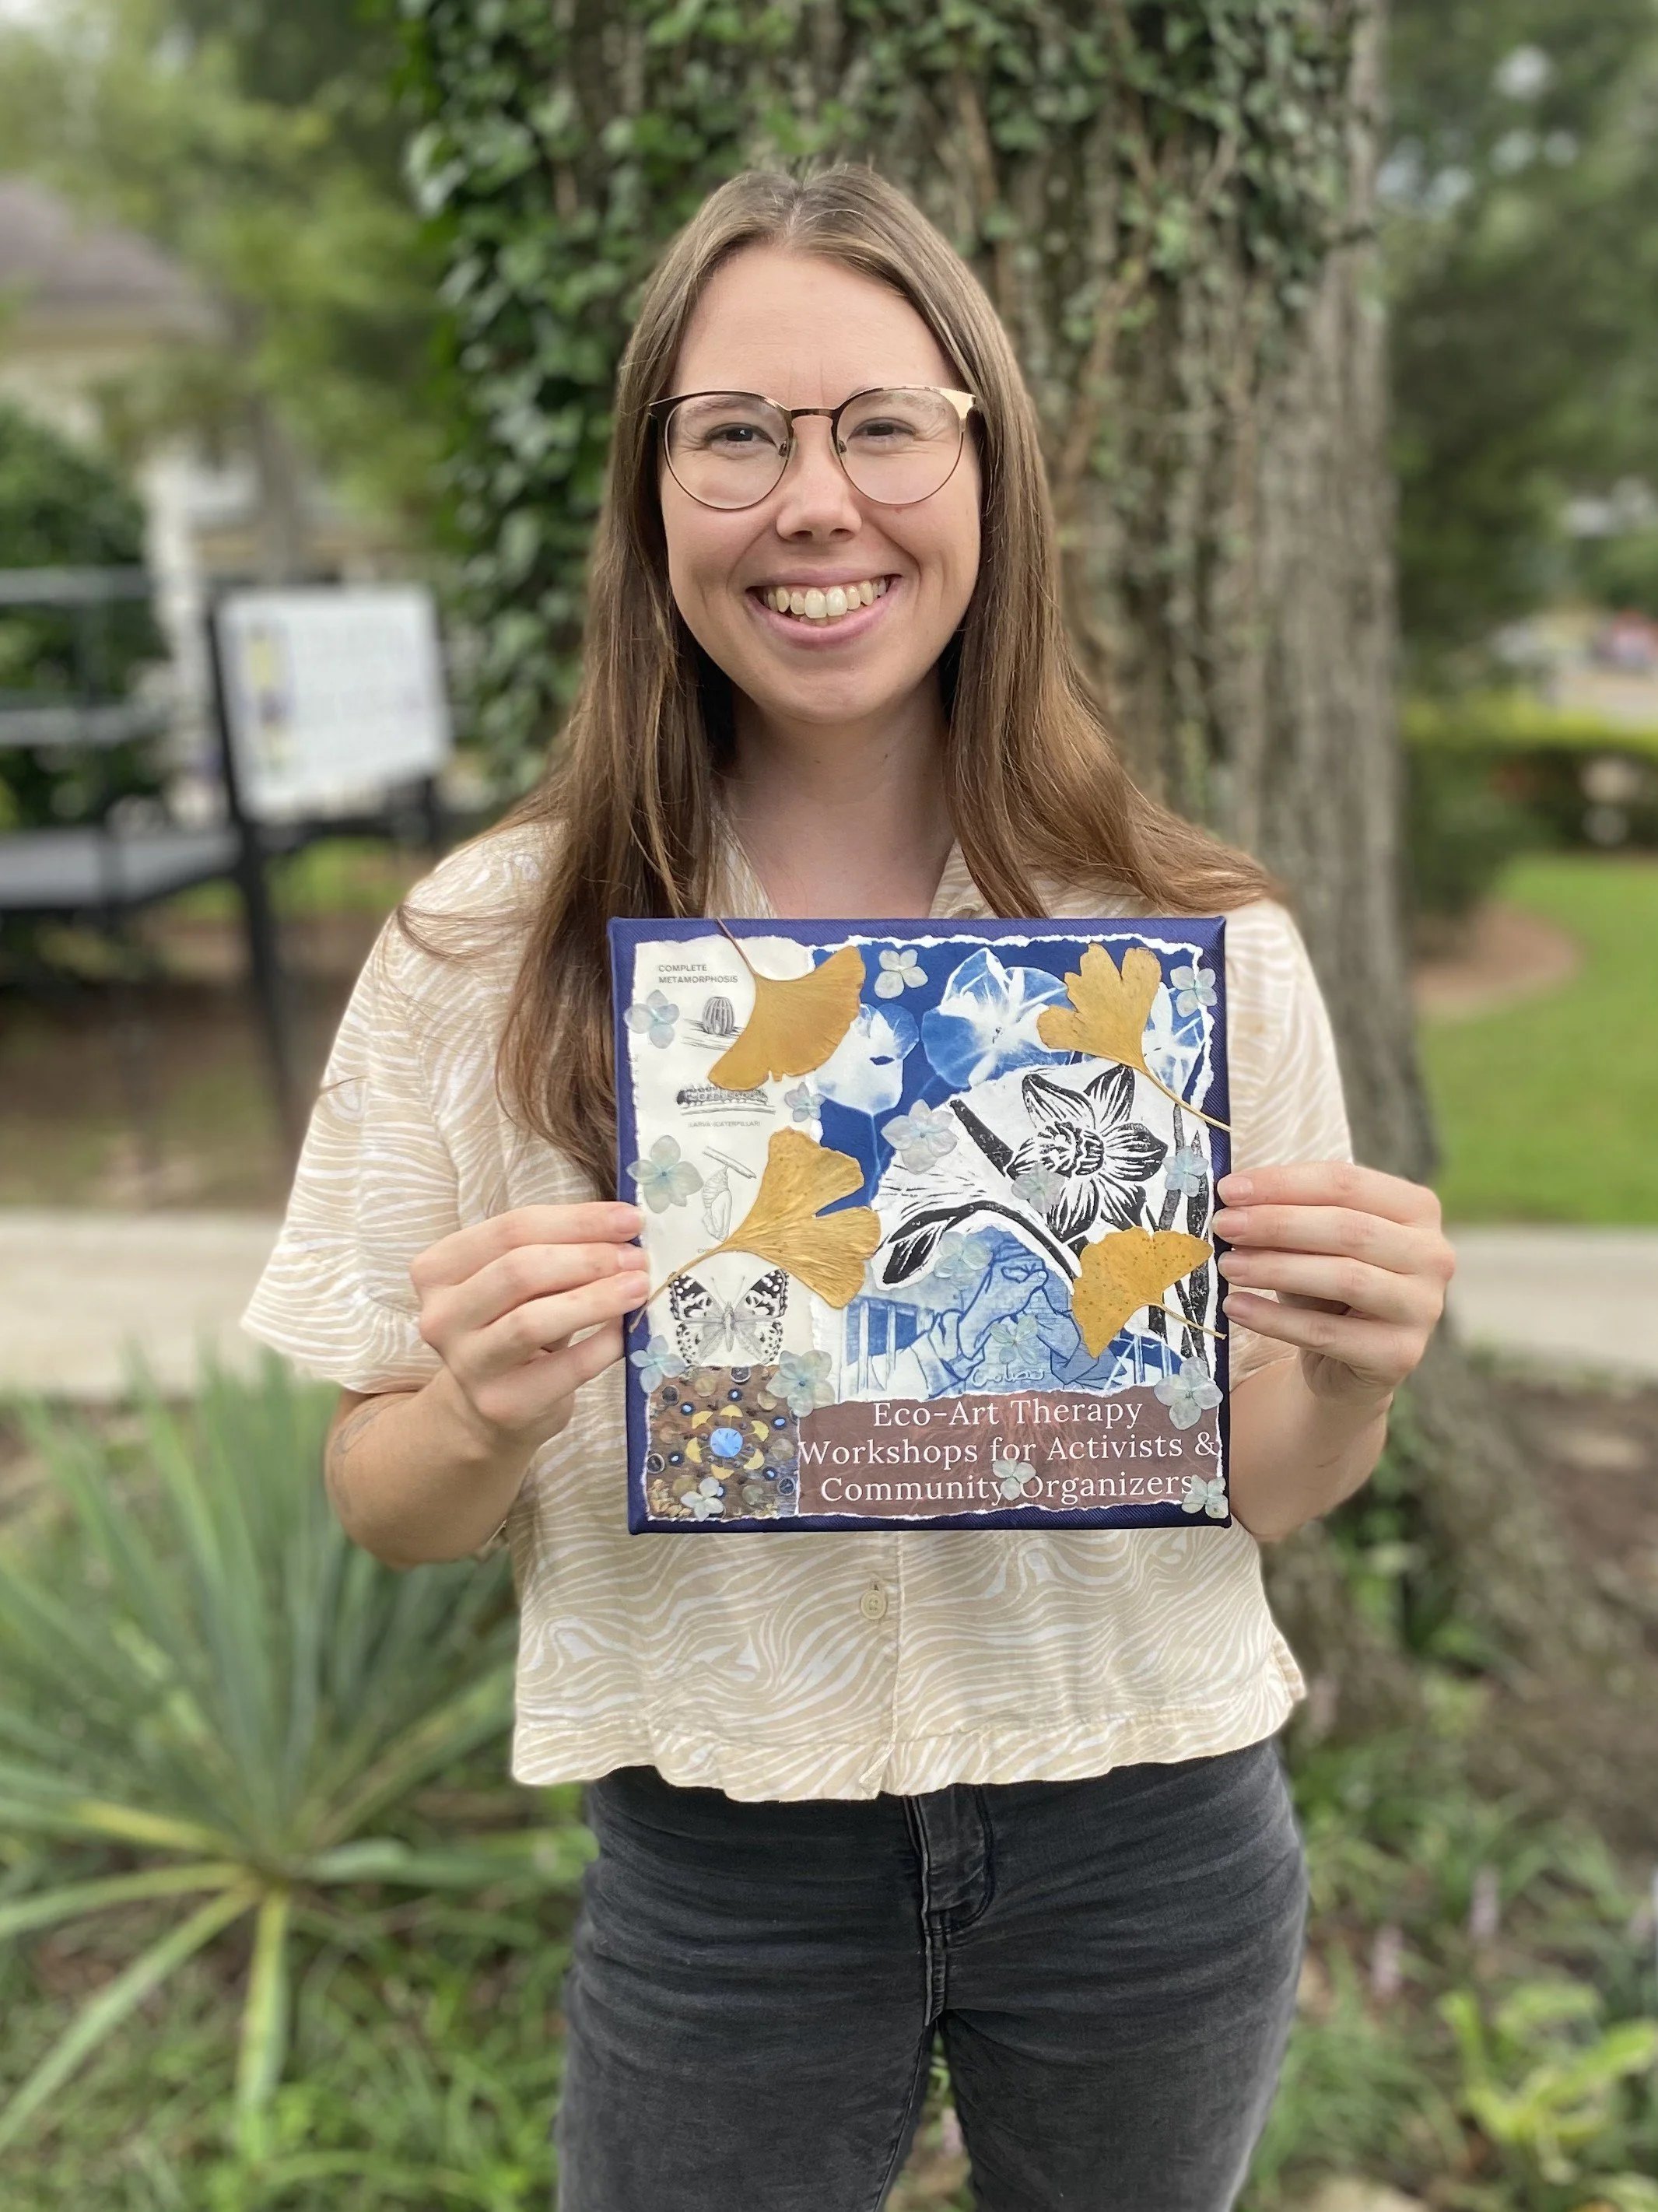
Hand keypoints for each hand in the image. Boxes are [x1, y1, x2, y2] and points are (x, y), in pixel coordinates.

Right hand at [409, 1202, 648, 1453]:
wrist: (491, 1408)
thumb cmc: (512, 1326)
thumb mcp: (521, 1284)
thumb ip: (556, 1251)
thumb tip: (624, 1230)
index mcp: (438, 1269)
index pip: (511, 1229)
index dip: (578, 1220)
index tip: (630, 1219)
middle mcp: (441, 1316)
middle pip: (520, 1270)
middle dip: (589, 1258)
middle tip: (637, 1258)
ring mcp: (468, 1365)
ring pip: (533, 1320)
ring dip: (597, 1298)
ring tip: (639, 1287)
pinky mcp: (502, 1404)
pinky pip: (565, 1368)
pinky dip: (603, 1345)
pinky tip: (628, 1331)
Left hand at [1213, 1163, 1454, 1405]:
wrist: (1342, 1362)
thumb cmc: (1323, 1284)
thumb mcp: (1309, 1243)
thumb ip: (1285, 1215)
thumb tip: (1231, 1198)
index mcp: (1417, 1209)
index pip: (1346, 1182)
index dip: (1283, 1183)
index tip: (1228, 1189)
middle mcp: (1433, 1254)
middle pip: (1347, 1228)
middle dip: (1276, 1224)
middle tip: (1224, 1226)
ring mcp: (1424, 1306)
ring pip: (1344, 1277)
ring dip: (1275, 1268)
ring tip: (1226, 1266)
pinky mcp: (1401, 1354)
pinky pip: (1328, 1333)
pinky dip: (1275, 1319)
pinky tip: (1236, 1308)